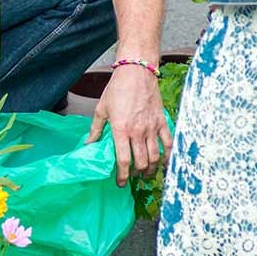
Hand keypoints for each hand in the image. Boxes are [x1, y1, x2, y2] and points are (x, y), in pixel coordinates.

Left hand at [86, 66, 172, 186]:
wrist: (136, 72)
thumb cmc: (117, 89)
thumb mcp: (101, 109)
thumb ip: (95, 129)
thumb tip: (88, 145)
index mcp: (120, 130)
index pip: (123, 160)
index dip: (122, 176)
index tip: (120, 183)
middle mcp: (137, 132)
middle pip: (141, 162)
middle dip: (136, 174)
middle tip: (132, 177)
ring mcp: (152, 128)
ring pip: (155, 157)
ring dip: (151, 169)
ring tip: (146, 173)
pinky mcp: (162, 122)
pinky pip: (168, 144)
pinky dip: (168, 156)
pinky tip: (164, 163)